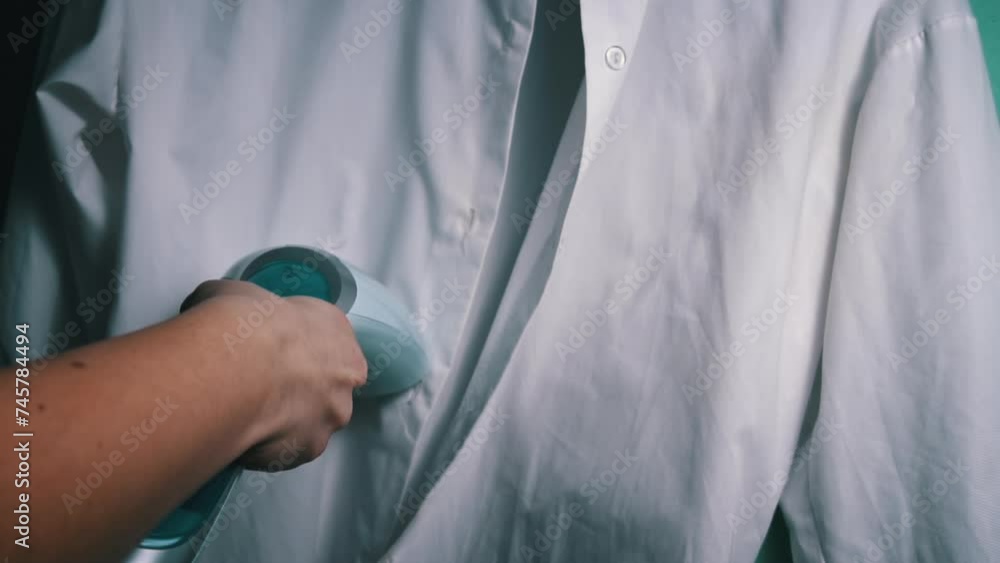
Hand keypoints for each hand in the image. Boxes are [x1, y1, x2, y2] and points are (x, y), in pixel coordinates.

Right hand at [181, 279, 367, 470]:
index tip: (273, 359)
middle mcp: (346, 375)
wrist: (237, 364)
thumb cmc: (242, 319)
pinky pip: (289, 451)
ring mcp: (332, 415)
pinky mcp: (311, 449)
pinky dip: (268, 449)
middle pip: (327, 388)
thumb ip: (241, 308)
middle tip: (259, 392)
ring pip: (311, 423)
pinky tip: (242, 438)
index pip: (328, 347)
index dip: (299, 354)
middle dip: (298, 392)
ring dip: (285, 423)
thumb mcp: (237, 293)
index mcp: (337, 331)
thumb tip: (214, 308)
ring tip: (245, 418)